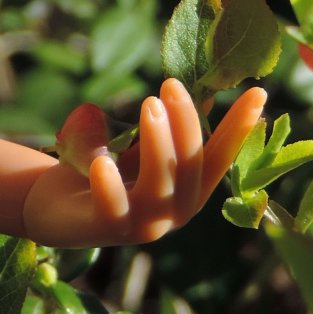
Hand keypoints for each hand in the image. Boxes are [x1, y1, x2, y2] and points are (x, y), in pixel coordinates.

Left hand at [21, 78, 265, 246]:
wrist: (54, 207)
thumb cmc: (104, 173)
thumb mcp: (142, 147)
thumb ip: (171, 129)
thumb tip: (205, 90)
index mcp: (190, 189)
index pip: (221, 156)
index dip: (240, 127)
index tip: (259, 92)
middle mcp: (175, 210)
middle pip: (191, 165)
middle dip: (186, 122)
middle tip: (170, 84)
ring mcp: (145, 224)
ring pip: (161, 183)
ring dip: (158, 141)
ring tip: (148, 104)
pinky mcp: (108, 229)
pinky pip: (113, 206)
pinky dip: (110, 184)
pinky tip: (104, 161)